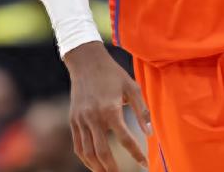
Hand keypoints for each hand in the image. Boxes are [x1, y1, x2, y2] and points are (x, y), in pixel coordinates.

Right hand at [64, 41, 150, 170]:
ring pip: (87, 152)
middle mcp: (93, 117)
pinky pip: (78, 145)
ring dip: (97, 166)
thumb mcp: (132, 87)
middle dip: (112, 168)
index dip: (136, 154)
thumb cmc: (112, 74)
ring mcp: (81, 120)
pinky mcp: (73, 120)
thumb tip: (150, 133)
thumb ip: (142, 111)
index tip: (144, 164)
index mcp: (110, 109)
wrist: (86, 61)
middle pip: (102, 152)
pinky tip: (94, 163)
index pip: (125, 139)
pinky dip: (85, 157)